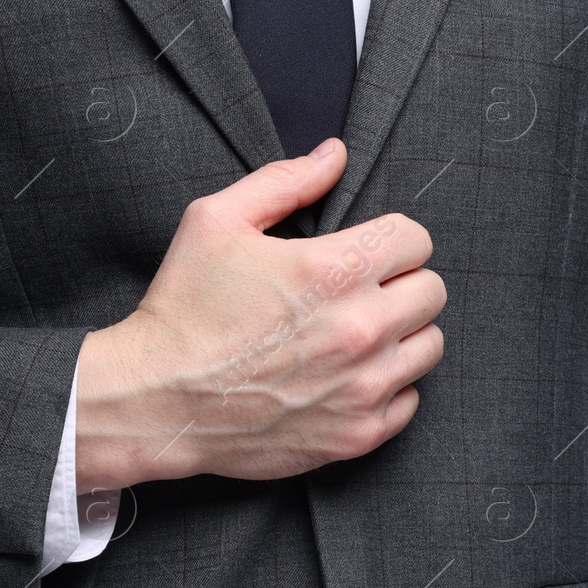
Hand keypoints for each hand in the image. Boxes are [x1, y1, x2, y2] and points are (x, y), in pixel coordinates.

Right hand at [74, 138, 445, 491]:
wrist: (155, 401)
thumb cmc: (184, 308)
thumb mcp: (216, 222)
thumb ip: (285, 182)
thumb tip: (335, 155)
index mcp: (336, 269)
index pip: (417, 240)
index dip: (391, 240)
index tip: (366, 254)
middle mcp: (362, 327)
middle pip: (432, 291)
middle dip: (402, 284)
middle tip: (362, 293)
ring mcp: (364, 385)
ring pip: (429, 344)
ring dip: (402, 336)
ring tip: (357, 335)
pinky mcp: (359, 433)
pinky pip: (410, 399)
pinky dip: (388, 387)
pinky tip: (348, 377)